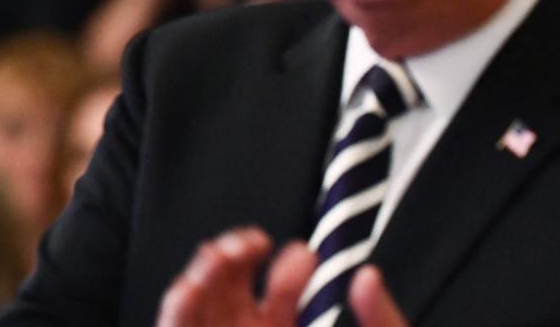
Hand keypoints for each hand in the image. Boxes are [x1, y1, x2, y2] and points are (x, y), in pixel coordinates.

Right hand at [156, 227, 409, 326]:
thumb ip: (383, 320)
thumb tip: (368, 275)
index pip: (281, 300)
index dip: (288, 271)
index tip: (302, 250)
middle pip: (230, 298)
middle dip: (232, 261)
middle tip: (250, 240)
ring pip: (199, 314)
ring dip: (201, 279)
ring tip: (219, 254)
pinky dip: (176, 313)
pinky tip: (189, 287)